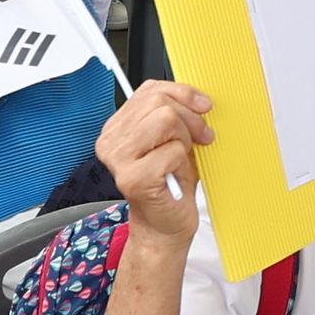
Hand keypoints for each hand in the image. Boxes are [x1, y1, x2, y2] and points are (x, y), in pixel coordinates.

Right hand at [95, 83, 213, 237]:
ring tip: (182, 157)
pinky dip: (182, 161)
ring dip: (184, 139)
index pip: (150, 89)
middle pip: (159, 102)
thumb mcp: (175, 139)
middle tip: (200, 137)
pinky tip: (174, 175)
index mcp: (117, 127)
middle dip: (189, 118)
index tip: (203, 107)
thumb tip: (198, 97)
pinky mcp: (133, 178)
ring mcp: (118, 160)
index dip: (183, 93)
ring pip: (165, 120)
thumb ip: (177, 114)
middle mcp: (111, 141)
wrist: (165, 225)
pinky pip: (173, 150)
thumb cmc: (172, 183)